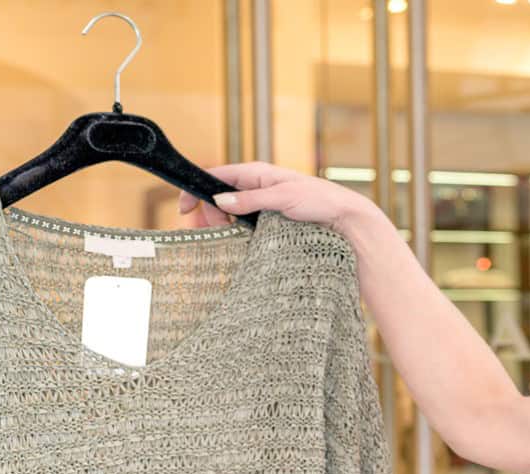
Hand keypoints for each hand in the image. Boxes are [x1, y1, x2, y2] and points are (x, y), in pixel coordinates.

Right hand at [176, 161, 390, 238]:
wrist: (346, 218)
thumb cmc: (320, 201)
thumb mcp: (283, 198)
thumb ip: (251, 200)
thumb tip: (219, 200)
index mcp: (258, 173)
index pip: (216, 175)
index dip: (196, 190)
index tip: (183, 210)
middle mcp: (258, 186)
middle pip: (219, 197)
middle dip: (208, 213)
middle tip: (208, 233)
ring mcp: (263, 203)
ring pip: (231, 212)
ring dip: (221, 224)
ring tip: (220, 239)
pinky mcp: (271, 219)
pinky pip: (245, 224)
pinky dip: (237, 232)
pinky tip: (237, 243)